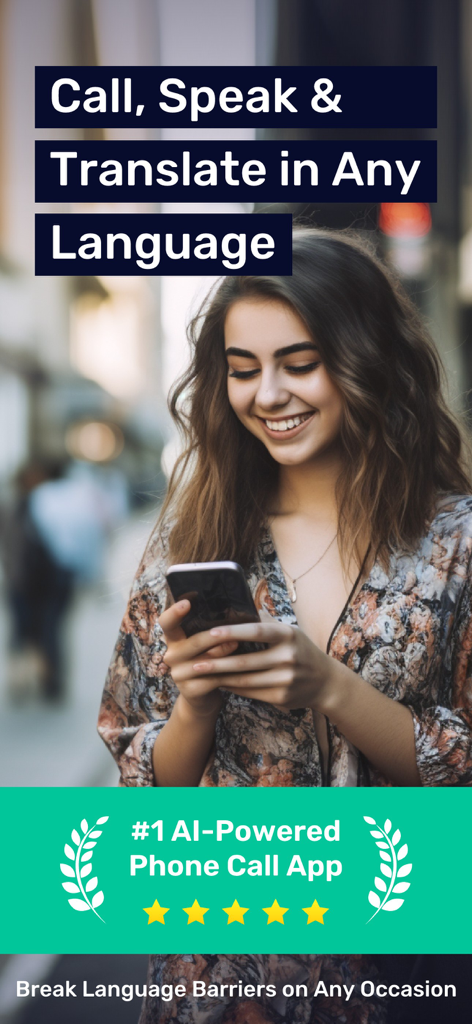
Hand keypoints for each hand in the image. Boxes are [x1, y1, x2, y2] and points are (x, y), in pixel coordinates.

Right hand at [158, 601, 237, 715]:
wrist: (203, 698)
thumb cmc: (208, 663)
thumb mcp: (205, 645)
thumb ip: (210, 630)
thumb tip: (234, 609)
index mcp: (174, 640)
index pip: (167, 623)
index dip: (174, 612)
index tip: (187, 602)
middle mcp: (172, 655)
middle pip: (194, 641)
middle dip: (216, 635)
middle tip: (235, 628)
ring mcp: (179, 674)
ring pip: (206, 661)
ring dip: (224, 652)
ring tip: (238, 644)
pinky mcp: (190, 690)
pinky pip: (212, 679)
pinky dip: (228, 673)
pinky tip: (241, 668)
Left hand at [189, 620, 333, 711]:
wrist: (325, 682)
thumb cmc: (299, 649)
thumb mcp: (289, 631)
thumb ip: (265, 621)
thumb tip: (236, 605)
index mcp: (288, 634)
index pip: (257, 631)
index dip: (233, 632)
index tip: (211, 632)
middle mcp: (288, 656)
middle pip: (245, 661)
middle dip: (216, 663)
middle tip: (194, 662)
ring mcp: (285, 679)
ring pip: (245, 680)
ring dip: (220, 677)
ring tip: (200, 674)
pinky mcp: (281, 697)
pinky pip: (250, 692)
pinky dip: (232, 687)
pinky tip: (219, 683)